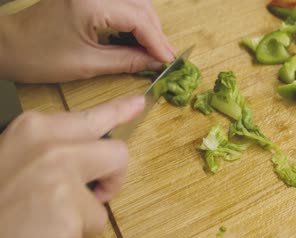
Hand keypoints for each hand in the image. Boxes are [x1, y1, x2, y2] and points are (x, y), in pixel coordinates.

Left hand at [0, 0, 174, 82]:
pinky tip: (139, 37)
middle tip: (165, 58)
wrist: (11, 45)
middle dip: (157, 34)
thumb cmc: (41, 57)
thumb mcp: (89, 64)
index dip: (159, 42)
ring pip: (136, 2)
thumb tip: (155, 63)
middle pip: (142, 7)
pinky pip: (123, 3)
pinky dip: (135, 19)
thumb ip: (127, 61)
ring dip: (148, 25)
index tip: (170, 61)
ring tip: (154, 50)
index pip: (140, 19)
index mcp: (92, 4)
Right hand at [0, 96, 143, 237]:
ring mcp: (62, 187)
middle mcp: (53, 151)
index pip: (92, 116)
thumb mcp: (13, 158)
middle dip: (113, 178)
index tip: (139, 103)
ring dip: (80, 221)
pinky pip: (87, 236)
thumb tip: (86, 150)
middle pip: (118, 155)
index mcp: (36, 131)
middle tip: (98, 193)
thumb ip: (50, 150)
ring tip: (44, 225)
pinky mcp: (68, 226)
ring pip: (101, 207)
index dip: (120, 111)